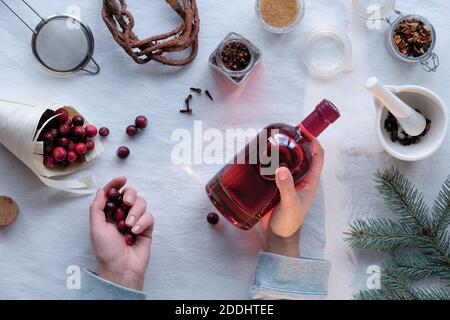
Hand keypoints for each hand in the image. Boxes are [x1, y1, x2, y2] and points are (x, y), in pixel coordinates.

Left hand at [89, 177, 154, 290]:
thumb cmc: (106, 250)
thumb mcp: (96, 227)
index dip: (116, 184)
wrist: (122, 267)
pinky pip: (149, 216)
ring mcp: (135, 220)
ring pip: (141, 203)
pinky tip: (136, 232)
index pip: (113, 194)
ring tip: (129, 225)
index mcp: (108, 213)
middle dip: (130, 195)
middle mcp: (122, 214)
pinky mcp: (147, 227)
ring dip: (136, 212)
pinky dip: (143, 222)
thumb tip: (102, 189)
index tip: (122, 179)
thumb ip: (97, 206)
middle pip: (130, 194)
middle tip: (127, 203)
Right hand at [262, 140, 323, 257]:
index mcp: (310, 181)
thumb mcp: (290, 204)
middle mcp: (300, 178)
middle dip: (294, 142)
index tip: (304, 130)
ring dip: (280, 150)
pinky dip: (268, 161)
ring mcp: (288, 181)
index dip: (314, 141)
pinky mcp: (275, 185)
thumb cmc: (289, 222)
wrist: (277, 237)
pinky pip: (273, 169)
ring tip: (268, 140)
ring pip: (286, 160)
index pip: (318, 156)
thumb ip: (286, 187)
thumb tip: (281, 169)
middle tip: (281, 132)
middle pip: (301, 154)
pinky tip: (259, 156)